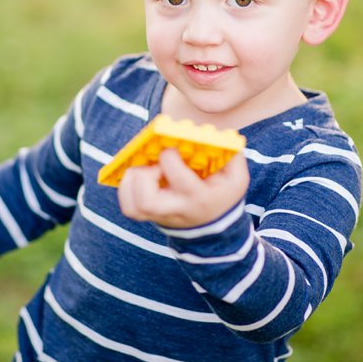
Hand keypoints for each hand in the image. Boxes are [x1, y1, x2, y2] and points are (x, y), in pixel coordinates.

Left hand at [117, 148, 248, 228]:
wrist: (213, 226)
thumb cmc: (221, 193)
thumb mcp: (235, 177)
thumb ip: (231, 154)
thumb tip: (217, 135)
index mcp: (200, 197)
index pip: (179, 180)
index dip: (169, 158)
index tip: (171, 147)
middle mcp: (177, 210)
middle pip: (147, 202)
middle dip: (144, 175)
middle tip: (152, 164)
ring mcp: (160, 216)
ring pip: (133, 207)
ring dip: (132, 180)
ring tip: (144, 168)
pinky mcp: (147, 218)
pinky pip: (128, 207)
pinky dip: (126, 188)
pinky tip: (138, 176)